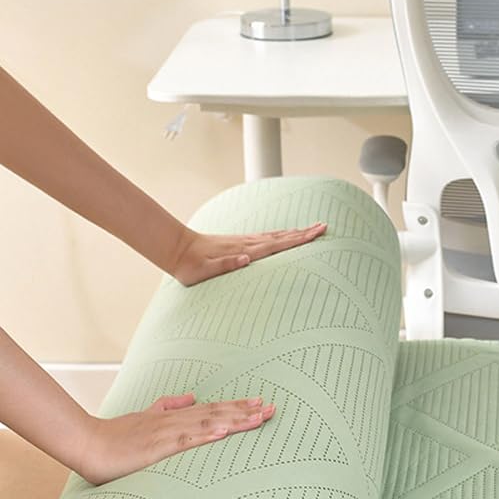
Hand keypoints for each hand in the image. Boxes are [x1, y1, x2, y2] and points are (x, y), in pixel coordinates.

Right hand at [76, 393, 275, 484]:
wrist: (87, 444)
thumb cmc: (115, 437)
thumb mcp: (145, 418)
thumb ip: (167, 407)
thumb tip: (191, 396)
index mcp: (174, 418)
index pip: (212, 410)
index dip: (237, 407)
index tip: (261, 404)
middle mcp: (174, 422)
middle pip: (216, 414)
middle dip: (245, 411)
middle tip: (272, 409)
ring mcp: (167, 433)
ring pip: (207, 424)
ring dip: (234, 420)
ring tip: (258, 418)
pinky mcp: (157, 447)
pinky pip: (185, 440)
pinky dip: (205, 435)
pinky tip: (223, 432)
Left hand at [168, 223, 327, 285]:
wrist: (175, 248)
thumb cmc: (190, 266)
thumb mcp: (205, 271)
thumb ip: (225, 265)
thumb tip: (246, 259)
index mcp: (245, 251)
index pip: (278, 244)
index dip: (299, 239)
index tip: (317, 232)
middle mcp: (247, 244)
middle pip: (282, 237)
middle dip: (303, 233)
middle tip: (323, 227)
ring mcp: (243, 242)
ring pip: (275, 236)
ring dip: (294, 233)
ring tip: (310, 230)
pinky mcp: (239, 244)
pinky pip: (266, 239)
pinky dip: (280, 237)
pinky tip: (284, 236)